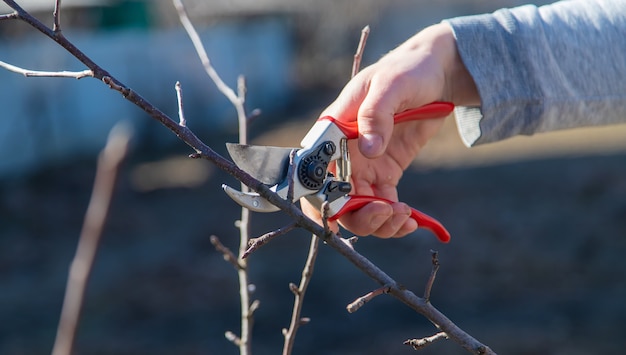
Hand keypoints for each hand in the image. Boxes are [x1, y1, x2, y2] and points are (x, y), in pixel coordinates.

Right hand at [302, 23, 477, 237]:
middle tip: (385, 212)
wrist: (437, 74)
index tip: (336, 218)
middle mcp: (343, 154)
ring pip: (360, 209)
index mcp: (333, 131)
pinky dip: (395, 220)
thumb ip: (376, 115)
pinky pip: (384, 205)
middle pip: (337, 199)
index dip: (319, 200)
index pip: (313, 172)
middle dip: (358, 216)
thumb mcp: (391, 85)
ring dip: (379, 222)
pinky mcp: (386, 173)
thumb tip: (369, 151)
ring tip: (404, 218)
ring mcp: (365, 166)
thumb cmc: (406, 71)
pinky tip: (411, 221)